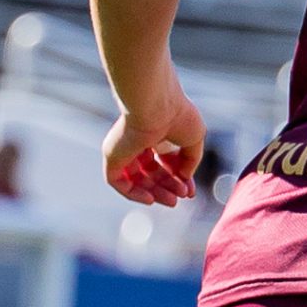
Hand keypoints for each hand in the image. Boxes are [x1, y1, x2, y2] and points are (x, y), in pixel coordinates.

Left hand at [102, 85, 204, 206]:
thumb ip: (190, 160)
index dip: (178, 179)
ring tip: (172, 201)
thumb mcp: (194, 139)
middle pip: (151, 173)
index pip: (165, 163)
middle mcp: (138, 142)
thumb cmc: (177, 114)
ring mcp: (123, 149)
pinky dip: (133, 193)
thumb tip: (184, 178)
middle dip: (168, 187)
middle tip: (181, 197)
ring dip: (154, 193)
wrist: (156, 104)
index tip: (189, 191)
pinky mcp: (111, 155)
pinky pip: (118, 182)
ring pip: (135, 180)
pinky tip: (150, 199)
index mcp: (156, 134)